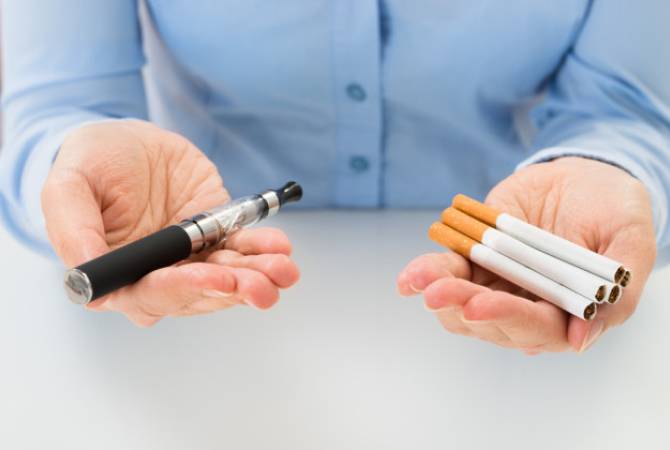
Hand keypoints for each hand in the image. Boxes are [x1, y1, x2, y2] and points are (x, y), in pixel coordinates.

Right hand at [42, 120, 298, 325]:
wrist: (129, 143)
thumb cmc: (91, 164)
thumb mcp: (68, 184)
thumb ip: (72, 227)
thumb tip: (85, 272)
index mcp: (117, 276)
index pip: (151, 295)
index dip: (184, 289)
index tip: (216, 278)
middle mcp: (156, 276)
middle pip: (198, 294)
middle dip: (233, 289)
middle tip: (262, 284)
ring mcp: (190, 259)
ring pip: (227, 278)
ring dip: (257, 277)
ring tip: (282, 269)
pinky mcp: (215, 238)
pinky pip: (241, 249)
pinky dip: (262, 251)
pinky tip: (280, 248)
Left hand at [397, 157, 655, 352]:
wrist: (586, 177)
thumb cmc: (615, 212)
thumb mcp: (630, 244)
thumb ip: (618, 294)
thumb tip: (578, 340)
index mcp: (566, 312)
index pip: (535, 327)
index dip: (508, 319)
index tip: (480, 307)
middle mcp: (527, 305)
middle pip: (490, 320)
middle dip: (462, 306)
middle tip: (439, 293)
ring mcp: (498, 283)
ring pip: (461, 303)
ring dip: (440, 293)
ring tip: (420, 279)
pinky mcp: (476, 258)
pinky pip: (449, 272)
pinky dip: (426, 275)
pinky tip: (408, 279)